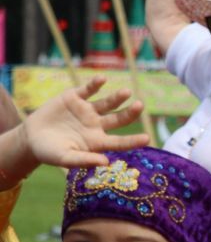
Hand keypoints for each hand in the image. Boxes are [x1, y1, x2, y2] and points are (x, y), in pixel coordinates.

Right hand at [21, 77, 148, 168]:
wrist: (31, 137)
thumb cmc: (50, 152)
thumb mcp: (65, 158)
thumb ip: (84, 160)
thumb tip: (105, 162)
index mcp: (97, 142)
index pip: (120, 142)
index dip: (133, 140)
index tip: (147, 138)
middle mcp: (96, 125)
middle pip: (118, 119)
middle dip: (130, 113)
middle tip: (140, 106)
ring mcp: (86, 110)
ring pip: (107, 103)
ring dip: (117, 97)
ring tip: (126, 92)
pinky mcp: (74, 97)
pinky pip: (88, 90)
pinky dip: (95, 84)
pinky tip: (102, 80)